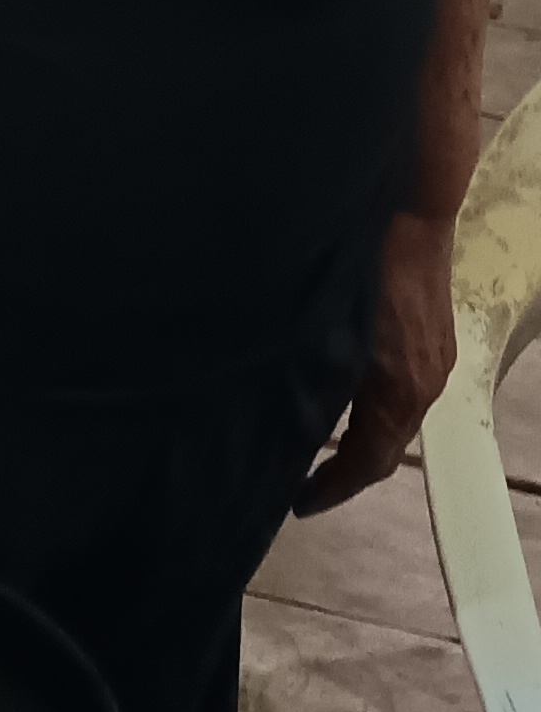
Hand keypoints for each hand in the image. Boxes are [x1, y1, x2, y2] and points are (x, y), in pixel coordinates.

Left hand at [292, 208, 457, 513]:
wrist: (412, 207)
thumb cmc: (361, 262)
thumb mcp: (324, 325)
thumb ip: (307, 373)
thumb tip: (274, 410)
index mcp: (397, 391)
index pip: (367, 464)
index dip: (332, 490)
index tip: (298, 504)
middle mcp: (424, 386)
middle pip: (387, 450)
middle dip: (347, 473)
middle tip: (306, 483)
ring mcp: (435, 362)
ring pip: (398, 423)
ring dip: (363, 441)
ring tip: (321, 448)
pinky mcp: (436, 340)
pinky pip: (407, 396)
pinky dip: (377, 413)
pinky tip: (347, 398)